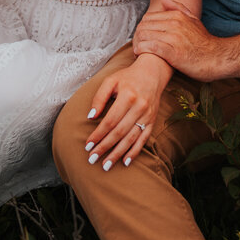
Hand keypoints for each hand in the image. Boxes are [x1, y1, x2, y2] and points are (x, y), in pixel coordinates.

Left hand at [83, 55, 169, 170]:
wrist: (152, 73)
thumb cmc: (128, 77)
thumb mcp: (111, 80)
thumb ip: (99, 97)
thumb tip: (90, 116)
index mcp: (128, 96)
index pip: (110, 121)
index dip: (98, 134)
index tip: (87, 145)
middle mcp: (139, 107)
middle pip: (119, 132)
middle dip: (104, 147)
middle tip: (92, 159)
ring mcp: (147, 116)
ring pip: (130, 139)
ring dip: (117, 154)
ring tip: (105, 165)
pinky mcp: (152, 121)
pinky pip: (143, 140)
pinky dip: (134, 152)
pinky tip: (125, 162)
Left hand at [133, 0, 227, 79]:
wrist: (216, 59)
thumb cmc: (203, 42)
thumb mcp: (193, 20)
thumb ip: (178, 8)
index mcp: (177, 16)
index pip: (148, 17)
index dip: (142, 27)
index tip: (142, 36)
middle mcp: (174, 24)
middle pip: (144, 26)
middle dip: (137, 35)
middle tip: (137, 44)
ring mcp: (173, 38)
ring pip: (145, 36)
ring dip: (137, 43)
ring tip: (138, 50)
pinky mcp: (173, 53)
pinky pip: (150, 47)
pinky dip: (142, 50)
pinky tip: (140, 53)